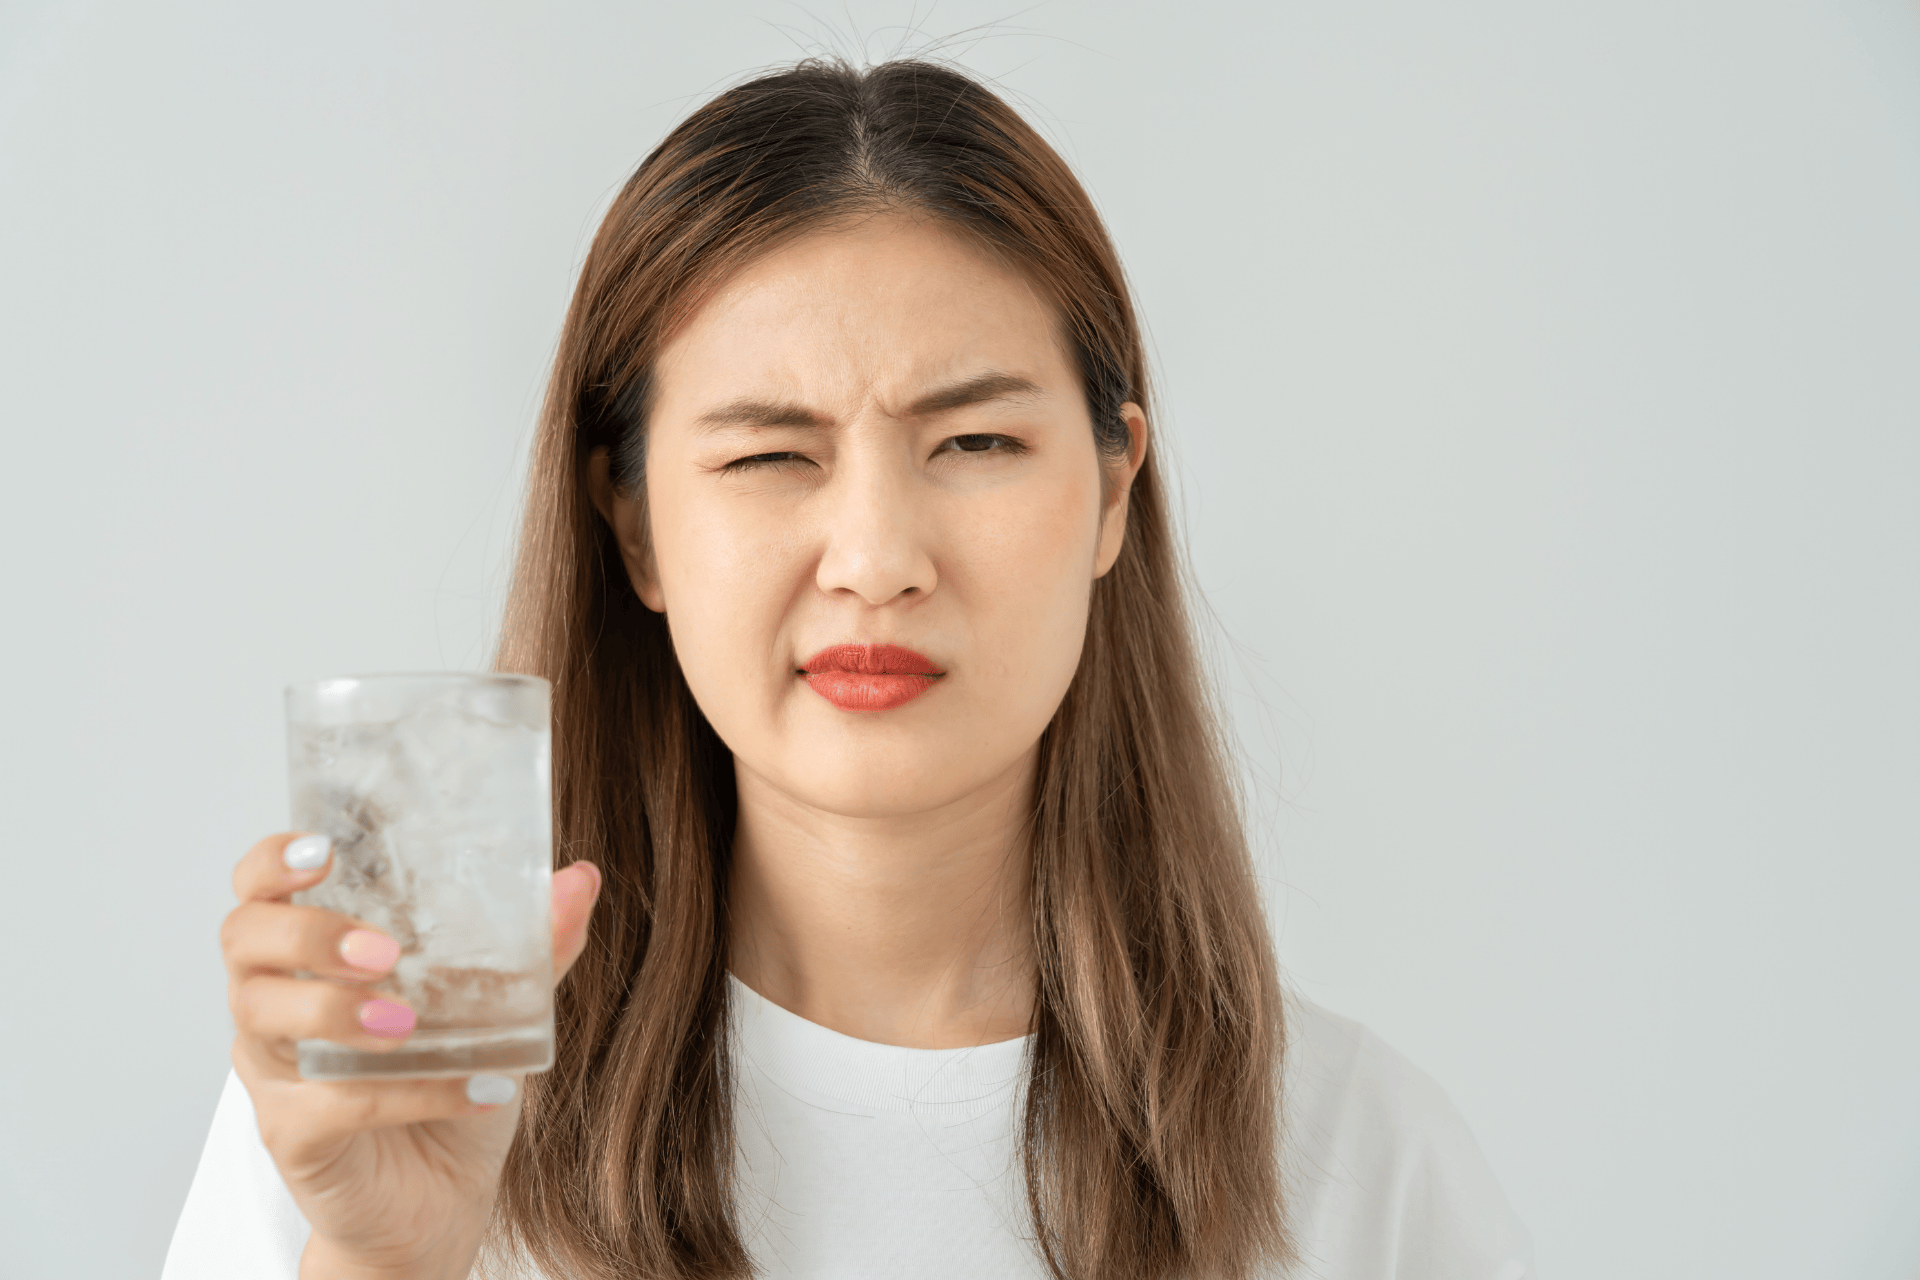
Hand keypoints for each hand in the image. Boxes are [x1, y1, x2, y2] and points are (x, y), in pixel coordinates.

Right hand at [222, 832, 600, 1278]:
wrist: (441, 1196)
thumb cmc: (448, 1081)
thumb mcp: (498, 1007)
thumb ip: (534, 946)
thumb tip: (581, 878)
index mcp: (313, 954)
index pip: (259, 889)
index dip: (275, 862)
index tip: (324, 850)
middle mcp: (275, 1001)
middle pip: (244, 939)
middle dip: (309, 933)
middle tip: (383, 950)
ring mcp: (276, 1070)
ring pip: (265, 1017)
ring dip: (335, 1010)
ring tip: (407, 1021)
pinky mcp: (293, 1134)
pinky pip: (333, 1105)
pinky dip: (408, 1093)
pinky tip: (476, 1089)